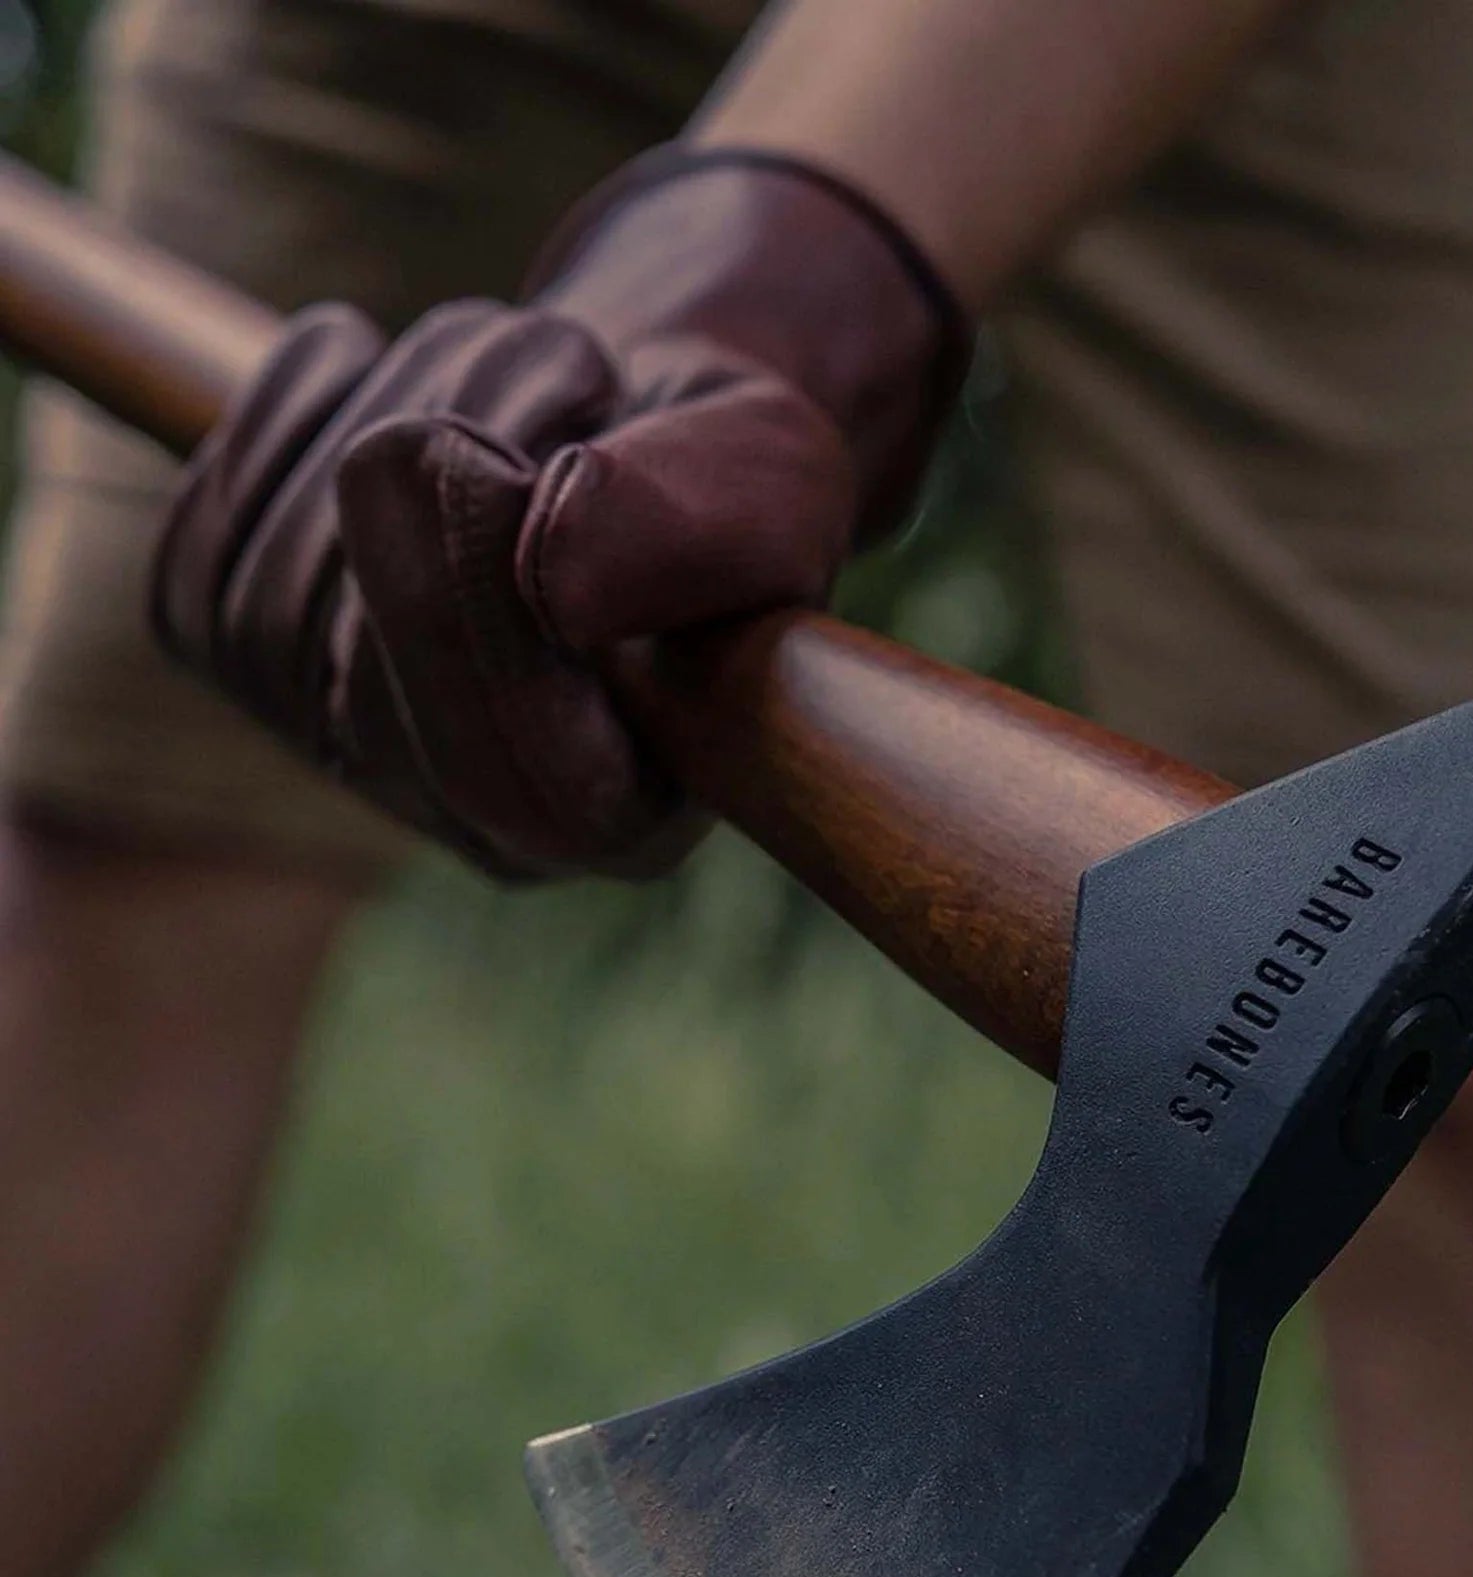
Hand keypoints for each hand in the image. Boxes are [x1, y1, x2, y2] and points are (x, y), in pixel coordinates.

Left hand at [152, 152, 971, 875]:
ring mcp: (359, 759)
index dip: (474, 623)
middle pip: (375, 689)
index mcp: (628, 819)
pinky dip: (271, 424)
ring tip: (503, 355)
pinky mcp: (252, 674)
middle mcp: (481, 826)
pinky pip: (200, 563)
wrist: (619, 430)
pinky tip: (363, 366)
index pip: (521, 784)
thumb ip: (698, 531)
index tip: (478, 456)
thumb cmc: (711, 472)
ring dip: (381, 418)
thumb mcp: (771, 476)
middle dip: (445, 476)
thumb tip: (549, 577)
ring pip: (278, 607)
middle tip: (560, 354)